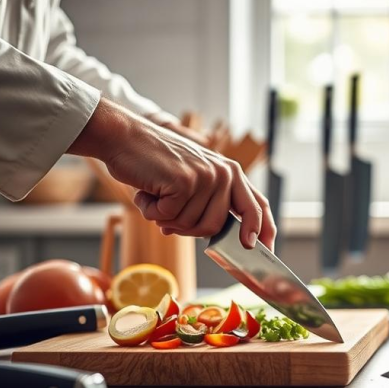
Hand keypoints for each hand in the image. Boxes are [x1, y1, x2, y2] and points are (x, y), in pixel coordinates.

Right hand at [70, 99, 274, 249]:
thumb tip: (215, 240)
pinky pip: (170, 218)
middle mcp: (225, 173)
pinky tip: (147, 191)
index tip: (264, 250)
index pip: (257, 206)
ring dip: (166, 219)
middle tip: (166, 212)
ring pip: (192, 225)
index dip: (263, 230)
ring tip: (156, 194)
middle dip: (187, 228)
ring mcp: (207, 177)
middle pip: (216, 227)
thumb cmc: (155, 163)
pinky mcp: (186, 181)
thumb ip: (208, 204)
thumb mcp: (192, 178)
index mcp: (231, 172)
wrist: (124, 137)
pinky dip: (152, 211)